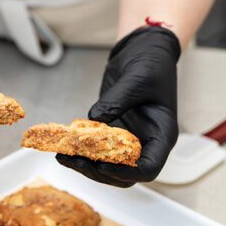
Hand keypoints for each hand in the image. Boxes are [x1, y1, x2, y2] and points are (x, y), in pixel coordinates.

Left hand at [56, 25, 179, 186]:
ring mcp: (129, 137)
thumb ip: (117, 100)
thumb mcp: (137, 79)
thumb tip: (94, 119)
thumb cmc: (152, 64)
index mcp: (162, 135)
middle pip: (125, 174)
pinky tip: (64, 146)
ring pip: (109, 165)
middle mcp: (146, 142)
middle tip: (76, 161)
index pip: (149, 168)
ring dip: (87, 165)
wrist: (144, 51)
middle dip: (100, 172)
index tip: (103, 165)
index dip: (126, 173)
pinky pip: (98, 148)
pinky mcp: (113, 129)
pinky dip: (82, 150)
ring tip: (64, 156)